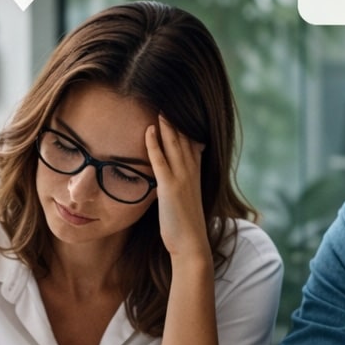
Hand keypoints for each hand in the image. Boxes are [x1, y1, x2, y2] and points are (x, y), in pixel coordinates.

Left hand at [145, 117, 210, 264]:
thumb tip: (169, 179)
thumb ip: (179, 185)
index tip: (179, 110)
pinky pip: (161, 161)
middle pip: (184, 139)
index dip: (185, 127)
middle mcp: (191, 173)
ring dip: (167, 125)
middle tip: (168, 100)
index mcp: (195, 175)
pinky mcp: (169, 188)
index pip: (192, 143)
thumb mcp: (184, 200)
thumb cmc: (185, 227)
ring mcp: (181, 179)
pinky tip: (150, 130)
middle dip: (176, 120)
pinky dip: (155, 144)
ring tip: (160, 107)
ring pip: (174, 145)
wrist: (191, 244)